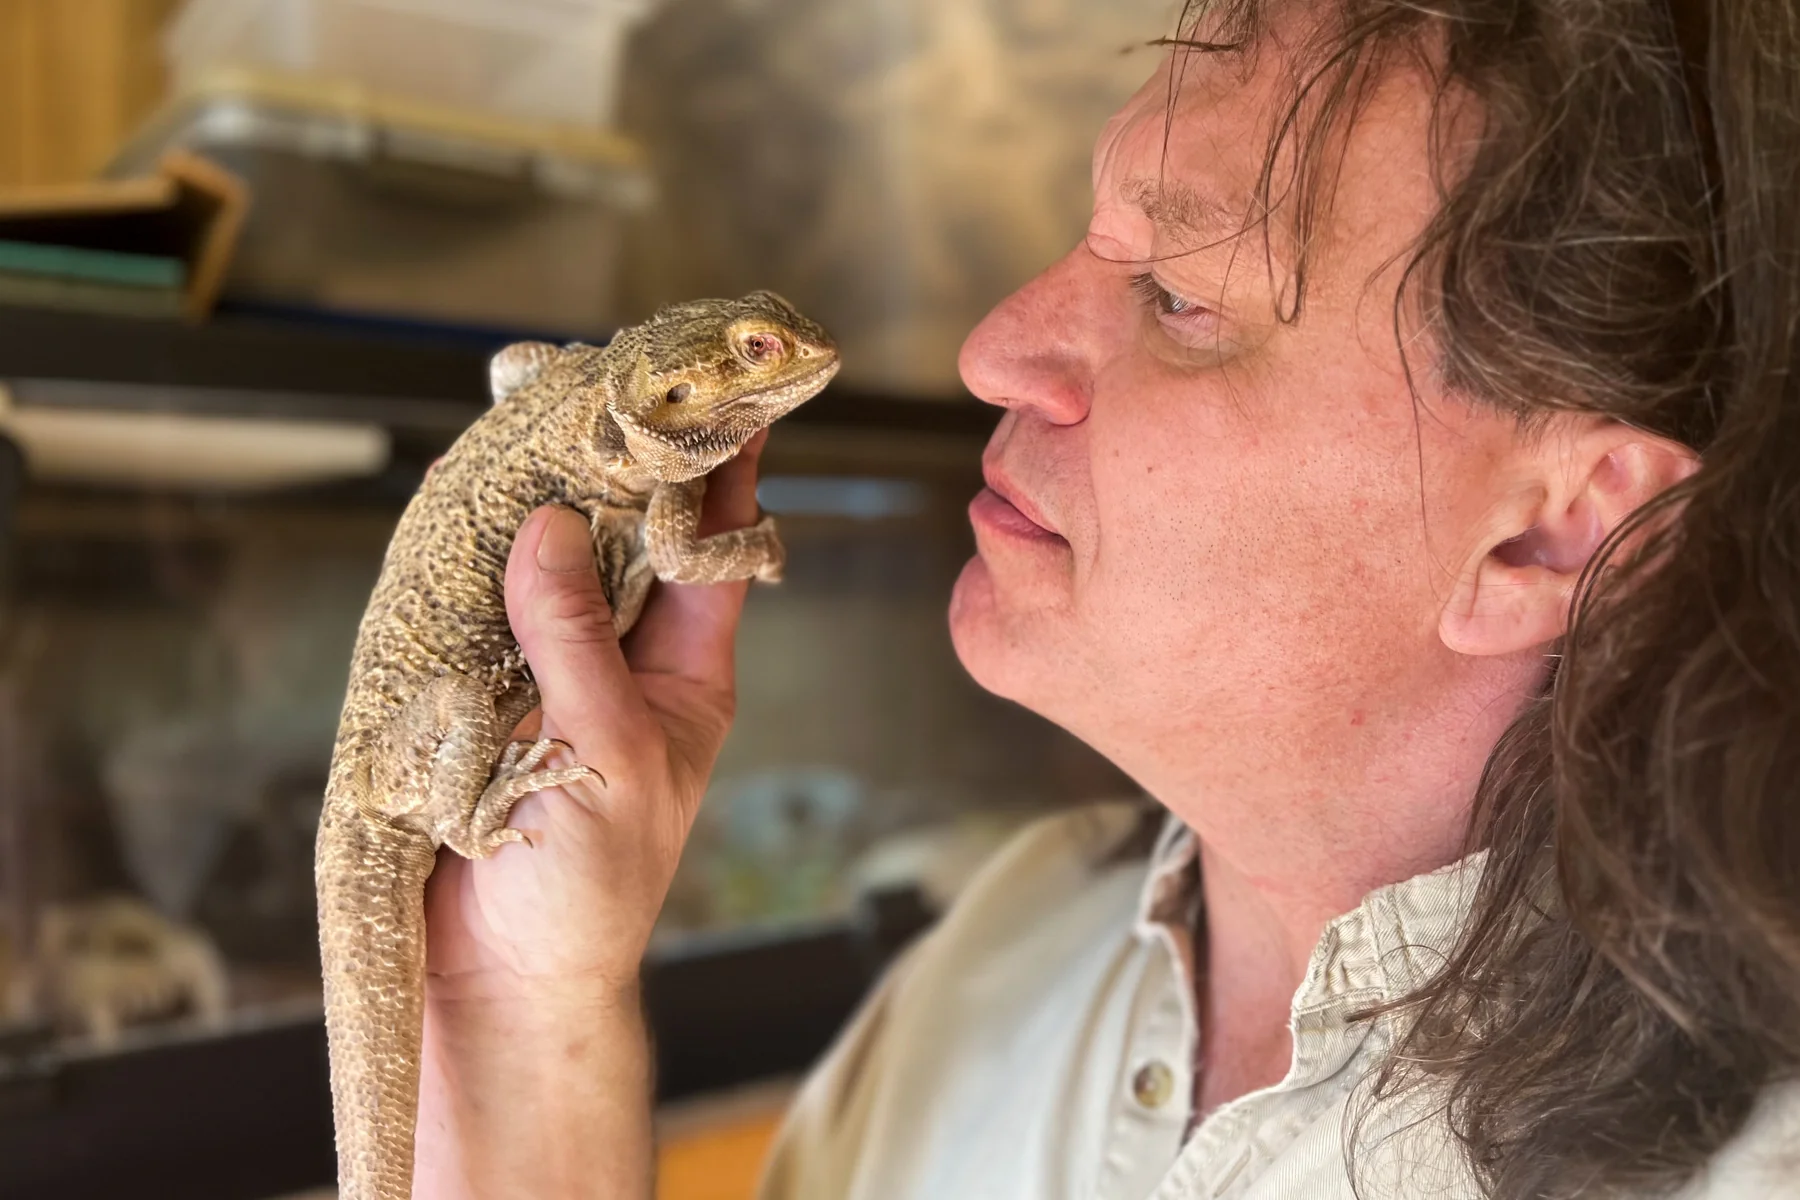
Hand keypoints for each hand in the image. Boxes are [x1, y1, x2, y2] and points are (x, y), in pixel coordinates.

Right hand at [421, 432, 768, 1001]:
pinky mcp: (479, 688)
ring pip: (550, 565)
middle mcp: (620, 660)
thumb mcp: (606, 757)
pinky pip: (479, 606)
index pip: (715, 556)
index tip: (730, 395)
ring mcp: (548, 671)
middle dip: (616, 468)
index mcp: (683, 675)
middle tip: (603, 382)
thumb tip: (554, 528)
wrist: (500, 978)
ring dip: (540, 500)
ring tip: (532, 418)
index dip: (725, 476)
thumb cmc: (588, 888)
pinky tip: (466, 502)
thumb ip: (577, 644)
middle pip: (626, 542)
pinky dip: (472, 556)